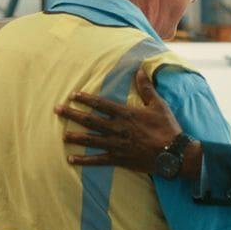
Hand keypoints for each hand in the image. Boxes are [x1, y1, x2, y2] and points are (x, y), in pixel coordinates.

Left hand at [58, 67, 184, 173]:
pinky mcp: (119, 159)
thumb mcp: (158, 104)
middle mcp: (118, 129)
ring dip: (75, 137)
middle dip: (73, 114)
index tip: (73, 95)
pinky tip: (71, 159)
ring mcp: (117, 145)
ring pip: (91, 140)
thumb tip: (140, 69)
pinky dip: (84, 160)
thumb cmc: (167, 127)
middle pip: (91, 120)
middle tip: (57, 110)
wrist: (173, 153)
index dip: (86, 99)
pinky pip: (98, 160)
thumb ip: (146, 87)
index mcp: (126, 114)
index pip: (101, 104)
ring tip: (62, 135)